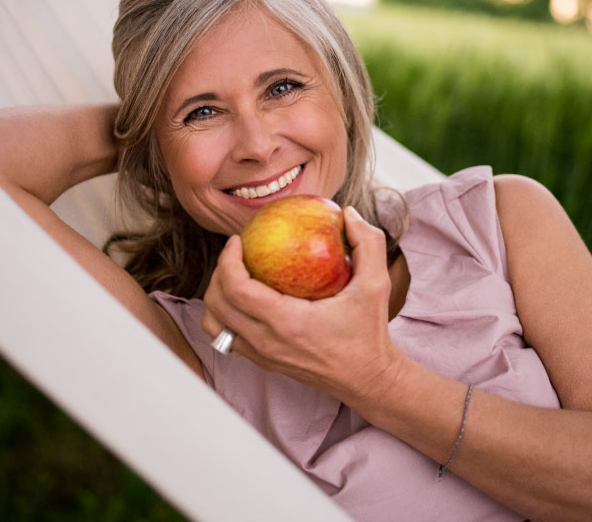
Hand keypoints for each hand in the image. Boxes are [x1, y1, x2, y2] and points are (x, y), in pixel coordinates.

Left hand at [201, 207, 402, 402]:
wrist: (366, 378)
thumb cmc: (369, 333)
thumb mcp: (376, 284)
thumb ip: (367, 243)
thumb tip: (348, 213)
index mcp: (287, 322)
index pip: (236, 289)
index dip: (227, 260)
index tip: (238, 241)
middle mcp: (267, 342)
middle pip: (217, 304)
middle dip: (218, 272)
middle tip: (236, 253)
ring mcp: (261, 355)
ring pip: (214, 324)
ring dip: (217, 296)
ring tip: (234, 276)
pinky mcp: (262, 362)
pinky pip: (227, 336)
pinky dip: (226, 314)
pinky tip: (246, 298)